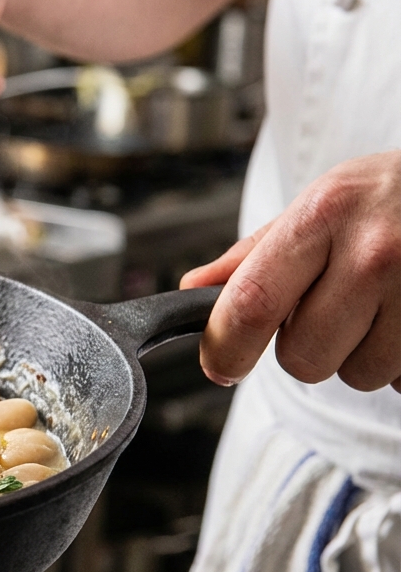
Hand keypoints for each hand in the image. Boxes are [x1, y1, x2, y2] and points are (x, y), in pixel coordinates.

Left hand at [180, 151, 400, 392]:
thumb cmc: (389, 197)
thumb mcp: (321, 203)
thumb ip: (255, 254)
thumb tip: (192, 289)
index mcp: (323, 216)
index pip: (253, 302)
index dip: (226, 347)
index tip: (219, 366)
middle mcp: (374, 253)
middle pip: (304, 357)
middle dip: (307, 347)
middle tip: (332, 309)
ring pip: (359, 374)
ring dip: (361, 354)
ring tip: (382, 306)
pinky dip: (400, 361)